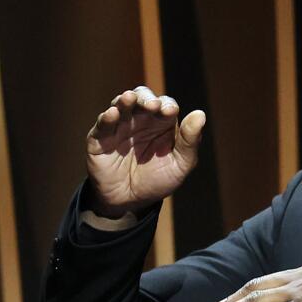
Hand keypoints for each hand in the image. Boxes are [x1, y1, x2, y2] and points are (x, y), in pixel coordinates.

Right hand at [85, 85, 205, 218]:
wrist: (129, 203)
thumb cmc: (157, 181)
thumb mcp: (180, 165)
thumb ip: (190, 142)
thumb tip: (200, 114)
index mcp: (160, 123)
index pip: (165, 105)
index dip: (166, 105)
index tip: (169, 112)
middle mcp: (139, 120)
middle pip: (142, 98)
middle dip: (146, 98)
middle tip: (152, 105)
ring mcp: (119, 127)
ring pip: (121, 104)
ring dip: (125, 100)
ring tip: (129, 99)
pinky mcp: (100, 138)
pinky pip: (102, 124)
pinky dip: (107, 117)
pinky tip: (113, 114)